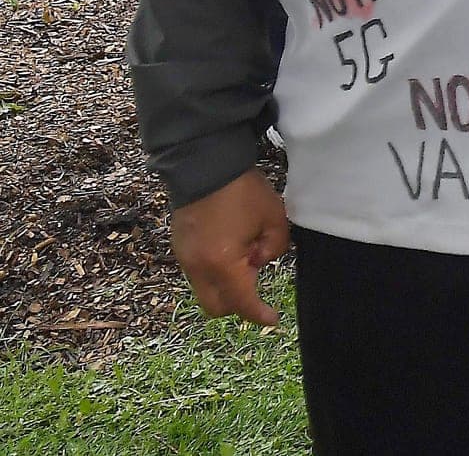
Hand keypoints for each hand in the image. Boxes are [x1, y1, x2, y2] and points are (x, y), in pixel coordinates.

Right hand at [169, 170, 290, 326]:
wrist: (205, 163)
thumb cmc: (243, 190)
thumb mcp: (273, 218)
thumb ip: (274, 247)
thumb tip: (259, 260)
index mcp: (221, 263)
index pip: (241, 303)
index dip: (259, 315)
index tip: (273, 319)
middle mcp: (197, 267)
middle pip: (216, 306)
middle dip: (238, 302)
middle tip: (256, 277)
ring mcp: (184, 257)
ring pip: (205, 289)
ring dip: (226, 283)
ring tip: (244, 249)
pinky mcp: (179, 246)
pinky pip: (197, 272)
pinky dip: (214, 270)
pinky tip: (229, 243)